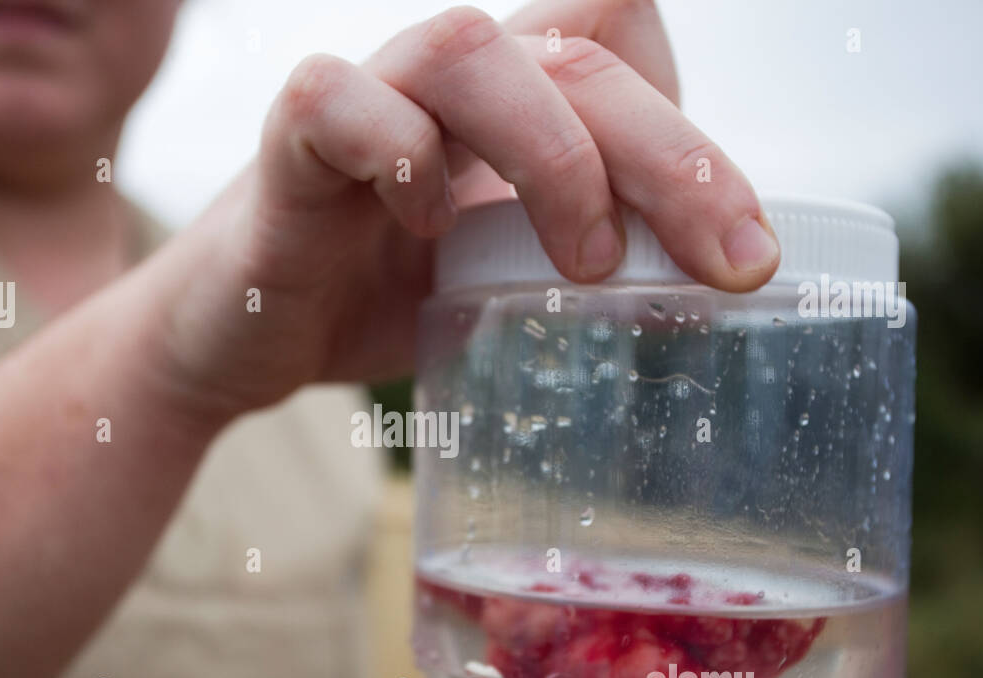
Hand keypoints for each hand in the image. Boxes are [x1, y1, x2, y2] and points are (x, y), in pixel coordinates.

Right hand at [163, 1, 779, 418]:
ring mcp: (368, 101)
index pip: (621, 38)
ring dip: (552, 154)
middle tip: (726, 265)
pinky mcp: (290, 147)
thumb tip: (706, 299)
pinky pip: (337, 101)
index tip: (740, 248)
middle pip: (578, 48)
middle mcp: (449, 83)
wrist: (243, 334)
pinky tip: (424, 226)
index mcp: (513, 103)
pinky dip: (396, 153)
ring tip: (583, 262)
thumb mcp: (506, 280)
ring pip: (468, 50)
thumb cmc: (380, 297)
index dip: (692, 125)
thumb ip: (585, 260)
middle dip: (674, 156)